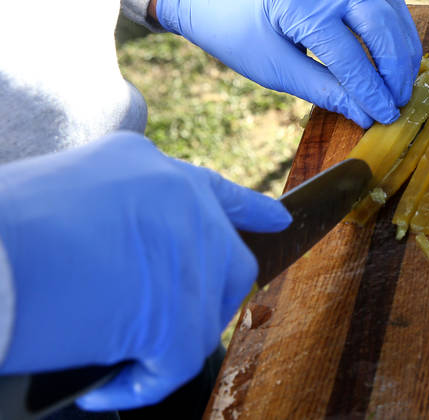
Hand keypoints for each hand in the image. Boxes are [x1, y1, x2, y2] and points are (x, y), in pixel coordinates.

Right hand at [0, 132, 290, 409]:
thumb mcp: (69, 192)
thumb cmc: (1, 235)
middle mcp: (182, 199)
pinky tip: (102, 387)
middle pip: (230, 258)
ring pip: (208, 313)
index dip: (247, 210)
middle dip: (206, 297)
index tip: (276, 221)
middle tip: (161, 325)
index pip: (215, 190)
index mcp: (148, 166)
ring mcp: (188, 251)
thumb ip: (121, 212)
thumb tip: (135, 257)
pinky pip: (177, 362)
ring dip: (165, 344)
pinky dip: (138, 386)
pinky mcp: (178, 310)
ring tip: (112, 355)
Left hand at [155, 0, 422, 127]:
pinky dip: (393, 25)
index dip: (371, 88)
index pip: (348, 52)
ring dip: (403, 43)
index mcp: (297, 2)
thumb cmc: (233, 31)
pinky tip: (397, 52)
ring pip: (388, 3)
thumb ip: (322, 89)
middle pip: (379, 19)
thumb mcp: (272, 68)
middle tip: (401, 98)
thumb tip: (365, 114)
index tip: (385, 116)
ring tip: (405, 79)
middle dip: (396, 64)